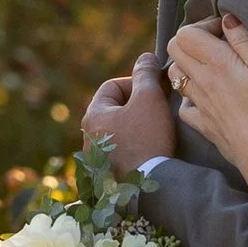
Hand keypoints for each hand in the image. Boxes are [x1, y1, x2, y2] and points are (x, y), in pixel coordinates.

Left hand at [82, 52, 176, 172]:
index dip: (137, 83)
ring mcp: (96, 158)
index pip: (113, 86)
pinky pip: (122, 151)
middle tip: (159, 111)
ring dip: (138, 126)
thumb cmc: (146, 139)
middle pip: (116, 109)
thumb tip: (145, 58)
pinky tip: (150, 151)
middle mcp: (88, 136)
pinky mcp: (107, 175)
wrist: (146, 188)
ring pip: (120, 131)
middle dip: (138, 106)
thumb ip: (146, 75)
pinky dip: (136, 146)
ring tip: (157, 131)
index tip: (157, 92)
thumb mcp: (149, 99)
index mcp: (93, 115)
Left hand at [166, 16, 247, 195]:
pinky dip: (190, 95)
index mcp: (217, 64)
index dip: (204, 25)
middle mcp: (201, 82)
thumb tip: (227, 20)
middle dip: (192, 41)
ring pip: (175, 75)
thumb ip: (245, 41)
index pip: (186, 32)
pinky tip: (209, 96)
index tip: (225, 33)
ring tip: (212, 68)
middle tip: (217, 46)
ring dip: (188, 65)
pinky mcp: (202, 124)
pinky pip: (184, 104)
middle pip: (174, 49)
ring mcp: (199, 104)